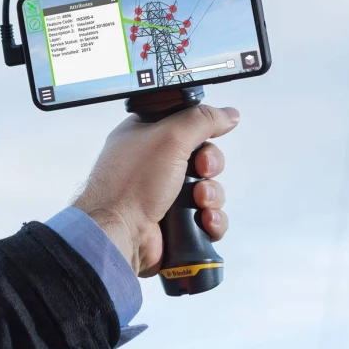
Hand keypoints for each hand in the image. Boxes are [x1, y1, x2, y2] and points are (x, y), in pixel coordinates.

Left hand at [72, 105, 239, 276]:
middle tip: (202, 170)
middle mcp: (155, 164)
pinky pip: (208, 217)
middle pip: (203, 156)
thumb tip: (230, 114)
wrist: (118, 234)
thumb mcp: (170, 137)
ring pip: (209, 188)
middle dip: (210, 165)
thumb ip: (202, 120)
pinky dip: (212, 219)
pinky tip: (205, 219)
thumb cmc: (132, 182)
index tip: (209, 135)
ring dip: (212, 194)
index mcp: (146, 136)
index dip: (202, 130)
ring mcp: (165, 195)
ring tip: (199, 201)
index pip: (186, 124)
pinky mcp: (176, 222)